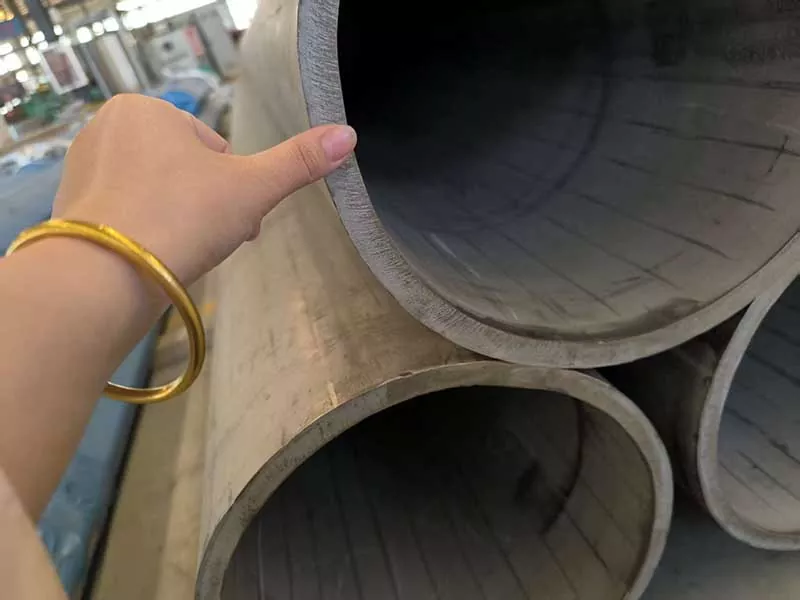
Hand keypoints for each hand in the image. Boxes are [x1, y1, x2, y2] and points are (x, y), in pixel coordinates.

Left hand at [53, 94, 356, 283]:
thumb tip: (348, 135)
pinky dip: (148, 234)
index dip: (233, 187)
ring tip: (185, 253)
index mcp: (146, 109)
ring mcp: (83, 169)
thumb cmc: (183, 217)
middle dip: (207, 206)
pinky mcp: (70, 208)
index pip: (213, 148)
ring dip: (182, 221)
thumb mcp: (251, 188)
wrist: (106, 276)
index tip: (235, 219)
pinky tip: (156, 259)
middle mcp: (106, 128)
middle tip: (213, 240)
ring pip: (157, 194)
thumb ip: (298, 162)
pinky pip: (128, 216)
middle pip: (184, 170)